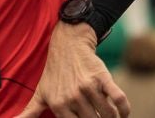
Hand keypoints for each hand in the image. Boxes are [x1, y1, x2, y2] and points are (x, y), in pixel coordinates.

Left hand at [13, 23, 129, 117]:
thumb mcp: (40, 92)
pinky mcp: (102, 77)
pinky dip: (124, 110)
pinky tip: (122, 113)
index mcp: (58, 104)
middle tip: (97, 114)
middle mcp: (72, 96)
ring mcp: (87, 86)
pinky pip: (119, 99)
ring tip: (110, 115)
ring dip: (112, 117)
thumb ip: (30, 112)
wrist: (68, 43)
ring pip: (108, 115)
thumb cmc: (54, 72)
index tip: (86, 117)